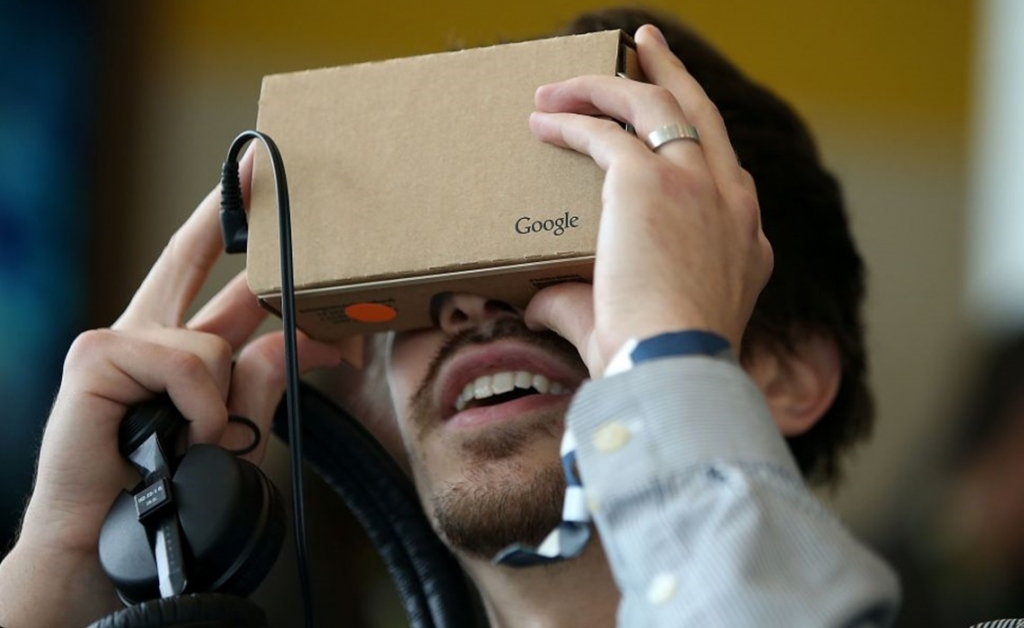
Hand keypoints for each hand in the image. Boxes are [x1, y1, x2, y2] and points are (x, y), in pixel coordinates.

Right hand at [0, 148, 344, 626]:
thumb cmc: (167, 488)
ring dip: (227, 399)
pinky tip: (184, 434)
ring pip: (214, 339)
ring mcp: (117, 341)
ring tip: (205, 442)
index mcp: (176, 347)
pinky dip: (201, 406)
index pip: (209, 274)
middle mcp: (146, 334)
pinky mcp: (95, 359)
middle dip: (226, 213)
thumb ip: (266, 379)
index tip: (254, 177)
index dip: (230, 226)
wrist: (105, 544)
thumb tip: (307, 337)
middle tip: (259, 163)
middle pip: (189, 258)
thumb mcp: (233, 426)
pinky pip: (187, 364)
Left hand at [523, 25, 772, 376]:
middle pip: (701, 113)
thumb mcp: (639, 327)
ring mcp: (696, 184)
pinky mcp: (650, 180)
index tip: (666, 128)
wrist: (671, 368)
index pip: (723, 171)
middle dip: (672, 74)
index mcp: (746, 238)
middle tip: (646, 47)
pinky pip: (604, 131)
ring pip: (654, 106)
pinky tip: (540, 119)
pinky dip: (571, 120)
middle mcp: (732, 201)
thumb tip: (539, 303)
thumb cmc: (655, 364)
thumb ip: (583, 303)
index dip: (691, 142)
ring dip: (605, 87)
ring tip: (564, 82)